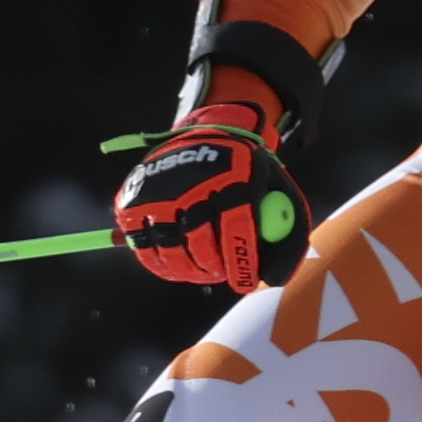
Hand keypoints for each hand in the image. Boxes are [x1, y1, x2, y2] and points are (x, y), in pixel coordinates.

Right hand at [113, 102, 310, 290]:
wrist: (207, 138)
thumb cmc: (246, 176)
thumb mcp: (277, 189)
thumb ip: (287, 233)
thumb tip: (275, 280)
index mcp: (233, 174)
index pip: (237, 226)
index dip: (241, 261)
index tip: (245, 283)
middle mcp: (193, 181)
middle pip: (201, 243)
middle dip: (214, 269)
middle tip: (221, 276)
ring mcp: (159, 191)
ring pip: (171, 250)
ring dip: (189, 271)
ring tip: (202, 272)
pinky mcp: (134, 201)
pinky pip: (143, 248)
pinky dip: (160, 265)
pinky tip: (177, 266)